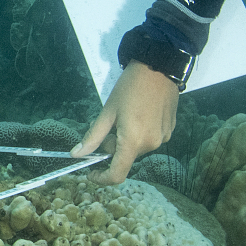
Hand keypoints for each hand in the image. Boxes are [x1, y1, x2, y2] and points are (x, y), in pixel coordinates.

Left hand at [73, 61, 178, 184]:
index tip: (91, 172)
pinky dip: (138, 134)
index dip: (101, 178)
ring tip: (123, 116)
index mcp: (133, 142)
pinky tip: (137, 114)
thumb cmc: (129, 87)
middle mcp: (151, 145)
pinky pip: (149, 139)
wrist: (159, 67)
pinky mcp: (169, 130)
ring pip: (136, 148)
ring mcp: (163, 138)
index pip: (117, 174)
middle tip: (107, 126)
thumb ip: (92, 136)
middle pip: (126, 157)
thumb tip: (76, 154)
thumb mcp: (107, 112)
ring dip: (125, 140)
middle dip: (111, 147)